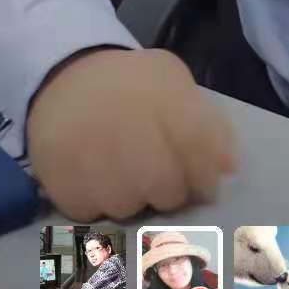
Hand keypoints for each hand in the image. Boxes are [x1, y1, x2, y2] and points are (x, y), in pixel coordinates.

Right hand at [26, 47, 240, 219]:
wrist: (67, 75)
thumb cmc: (132, 85)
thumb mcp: (174, 84)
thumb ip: (208, 123)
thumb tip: (229, 168)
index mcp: (164, 98)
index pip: (200, 152)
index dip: (206, 176)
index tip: (203, 183)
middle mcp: (127, 127)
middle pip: (167, 191)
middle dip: (171, 191)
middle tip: (159, 179)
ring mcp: (89, 154)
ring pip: (128, 207)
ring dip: (133, 198)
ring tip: (124, 175)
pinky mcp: (59, 176)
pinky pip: (89, 212)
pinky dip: (96, 203)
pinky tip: (96, 180)